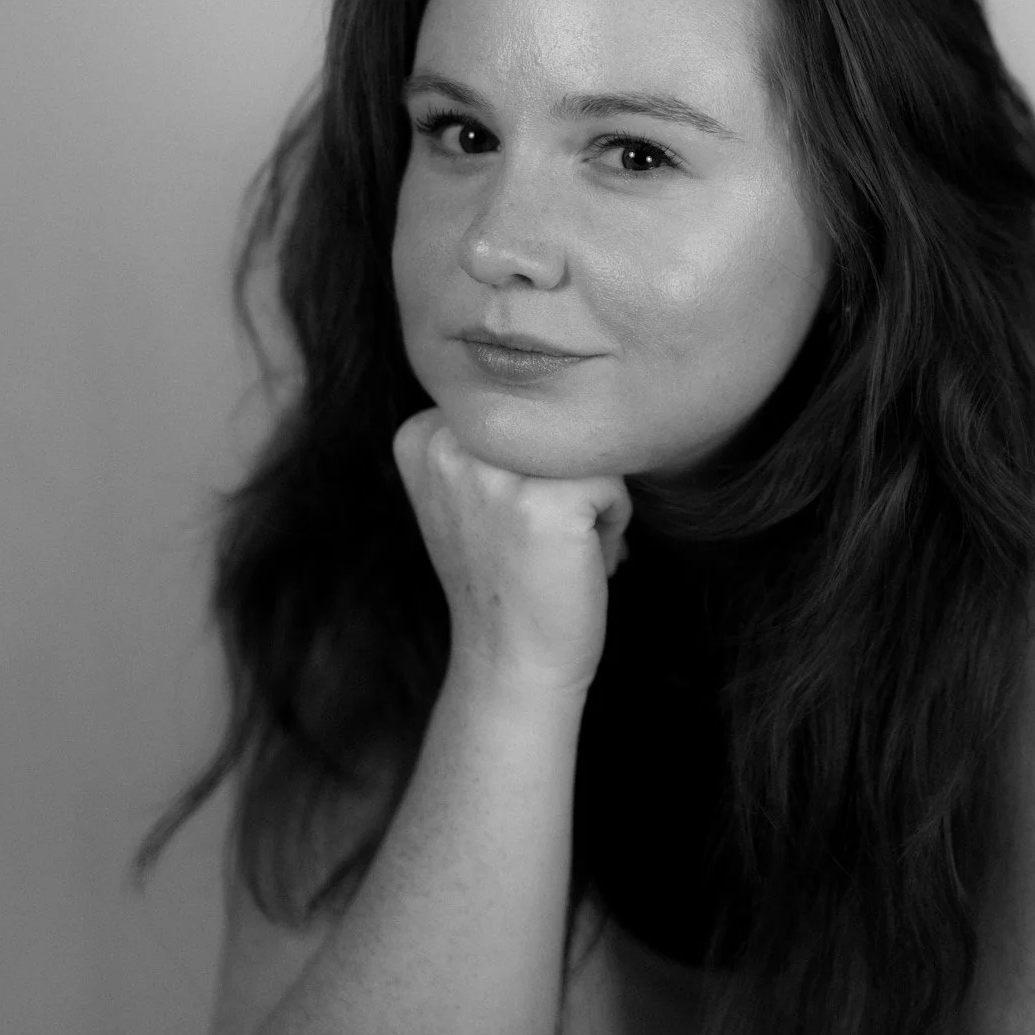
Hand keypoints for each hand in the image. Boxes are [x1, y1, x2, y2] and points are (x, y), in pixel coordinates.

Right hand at [392, 410, 630, 695]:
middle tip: (539, 538)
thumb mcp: (471, 492)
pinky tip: (578, 561)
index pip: (518, 403)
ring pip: (585, 445)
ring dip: (591, 497)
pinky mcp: (547, 501)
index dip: (531, 460)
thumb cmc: (507, 576)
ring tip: (559, 548)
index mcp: (420, 434)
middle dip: (564, 474)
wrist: (510, 662)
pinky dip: (613, 520)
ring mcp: (495, 471)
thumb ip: (491, 434)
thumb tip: (568, 372)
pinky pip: (615, 479)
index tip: (508, 519)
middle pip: (552, 418)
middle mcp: (447, 445)